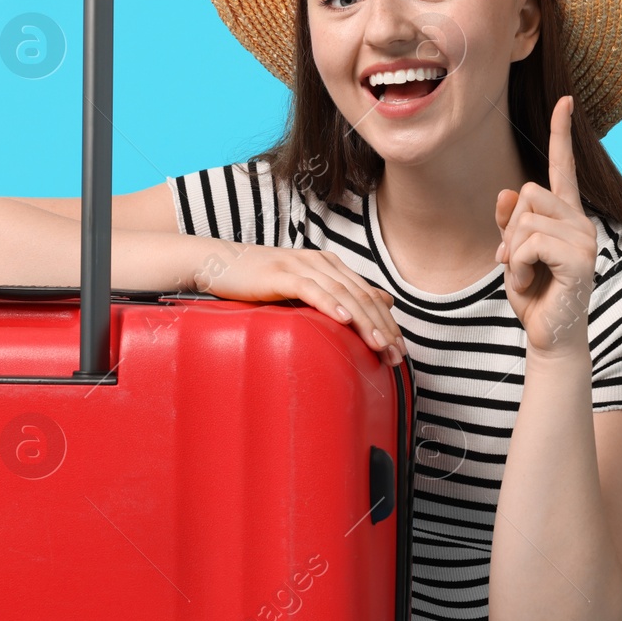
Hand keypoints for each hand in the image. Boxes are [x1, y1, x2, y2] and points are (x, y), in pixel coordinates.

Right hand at [194, 243, 406, 366]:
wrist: (220, 264)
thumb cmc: (261, 281)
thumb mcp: (306, 287)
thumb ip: (342, 292)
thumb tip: (383, 300)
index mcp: (331, 266)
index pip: (369, 296)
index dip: (388, 324)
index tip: (401, 352)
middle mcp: (322, 263)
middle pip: (362, 296)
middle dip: (383, 328)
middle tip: (397, 357)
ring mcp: (302, 266)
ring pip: (343, 294)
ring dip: (364, 321)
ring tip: (379, 345)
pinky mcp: (282, 274)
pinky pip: (311, 289)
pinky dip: (331, 304)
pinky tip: (344, 320)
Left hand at [494, 95, 597, 356]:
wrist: (549, 336)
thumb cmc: (534, 295)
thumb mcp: (513, 253)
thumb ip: (510, 223)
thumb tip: (507, 191)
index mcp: (566, 216)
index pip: (563, 167)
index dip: (562, 133)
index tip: (566, 100)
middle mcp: (581, 222)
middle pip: (529, 193)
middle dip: (511, 228)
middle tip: (517, 262)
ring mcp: (584, 240)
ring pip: (526, 219)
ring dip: (512, 252)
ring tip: (525, 276)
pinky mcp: (579, 260)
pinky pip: (530, 243)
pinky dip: (517, 265)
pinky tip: (528, 283)